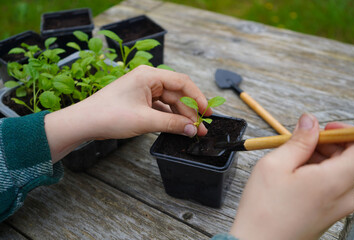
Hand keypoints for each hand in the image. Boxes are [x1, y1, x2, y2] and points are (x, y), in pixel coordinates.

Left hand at [45, 65, 211, 160]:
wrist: (84, 123)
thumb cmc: (109, 115)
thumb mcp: (145, 120)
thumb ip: (172, 123)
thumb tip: (192, 129)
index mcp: (149, 75)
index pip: (182, 82)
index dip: (197, 97)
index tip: (207, 112)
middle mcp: (148, 80)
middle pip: (177, 93)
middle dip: (190, 111)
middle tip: (201, 127)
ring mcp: (143, 91)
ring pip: (170, 102)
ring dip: (181, 116)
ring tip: (192, 130)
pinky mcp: (140, 101)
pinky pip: (160, 108)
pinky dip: (169, 117)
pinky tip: (178, 127)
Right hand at [230, 114, 353, 239]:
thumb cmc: (264, 210)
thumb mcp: (275, 165)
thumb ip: (299, 140)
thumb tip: (310, 121)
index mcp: (334, 182)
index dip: (347, 132)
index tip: (326, 128)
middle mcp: (344, 197)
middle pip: (350, 158)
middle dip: (327, 144)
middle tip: (298, 143)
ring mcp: (339, 208)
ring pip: (339, 171)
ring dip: (319, 159)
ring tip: (290, 163)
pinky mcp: (330, 213)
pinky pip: (333, 185)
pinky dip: (317, 173)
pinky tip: (293, 177)